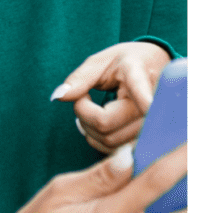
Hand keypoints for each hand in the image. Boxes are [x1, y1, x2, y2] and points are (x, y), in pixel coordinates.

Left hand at [50, 42, 171, 153]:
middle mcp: (153, 106)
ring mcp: (153, 127)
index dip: (145, 99)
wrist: (155, 68)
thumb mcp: (101, 61)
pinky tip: (96, 122)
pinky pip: (115, 151)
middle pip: (106, 125)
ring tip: (90, 106)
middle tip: (82, 96)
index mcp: (140, 77)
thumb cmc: (124, 63)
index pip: (141, 91)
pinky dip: (98, 139)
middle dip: (83, 113)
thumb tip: (58, 96)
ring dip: (89, 128)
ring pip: (109, 142)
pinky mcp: (148, 141)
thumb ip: (80, 78)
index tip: (148, 105)